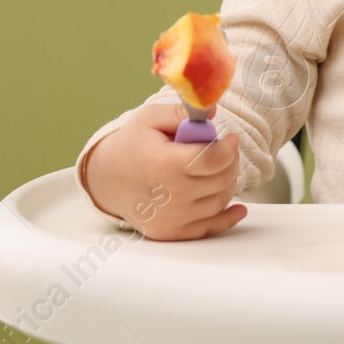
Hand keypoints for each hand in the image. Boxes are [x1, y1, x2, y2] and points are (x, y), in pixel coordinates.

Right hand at [84, 102, 247, 240]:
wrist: (105, 179)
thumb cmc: (131, 145)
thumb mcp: (150, 118)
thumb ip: (182, 112)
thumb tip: (212, 111)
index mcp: (165, 164)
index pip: (213, 159)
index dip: (229, 147)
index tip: (230, 138)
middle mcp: (170, 196)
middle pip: (221, 180)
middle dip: (230, 161)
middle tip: (224, 151)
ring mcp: (171, 218)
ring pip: (220, 201)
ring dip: (227, 183)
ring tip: (217, 168)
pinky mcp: (172, 232)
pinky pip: (210, 228)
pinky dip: (228, 218)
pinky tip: (238, 208)